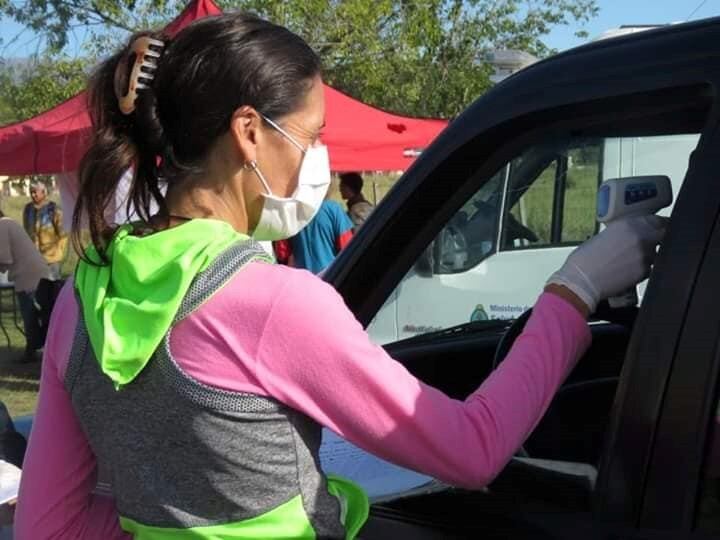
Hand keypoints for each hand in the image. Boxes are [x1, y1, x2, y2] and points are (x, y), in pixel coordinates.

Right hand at [547, 215, 667, 312]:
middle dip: (659, 238)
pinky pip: (649, 268)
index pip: (656, 220)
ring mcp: (645, 255)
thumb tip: (633, 236)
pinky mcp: (645, 271)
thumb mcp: (603, 236)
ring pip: (656, 253)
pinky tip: (626, 271)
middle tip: (650, 243)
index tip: (658, 227)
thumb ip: (623, 233)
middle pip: (663, 234)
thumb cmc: (584, 260)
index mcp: (628, 224)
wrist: (582, 280)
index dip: (659, 224)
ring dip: (648, 255)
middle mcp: (640, 237)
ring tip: (629, 261)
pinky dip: (641, 269)